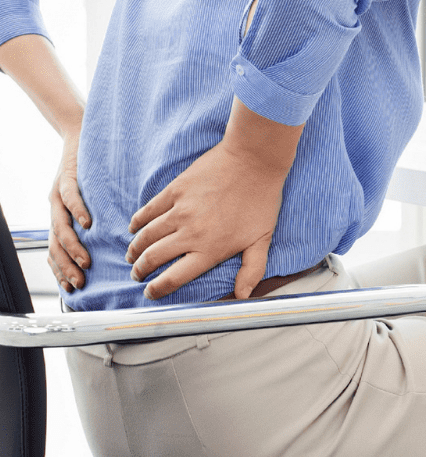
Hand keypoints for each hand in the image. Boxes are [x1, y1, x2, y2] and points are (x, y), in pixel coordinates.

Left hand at [48, 133, 90, 291]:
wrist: (79, 136)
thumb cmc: (91, 171)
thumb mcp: (92, 203)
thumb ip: (97, 223)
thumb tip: (114, 244)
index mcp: (61, 219)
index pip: (55, 252)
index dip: (61, 272)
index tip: (74, 289)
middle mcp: (56, 211)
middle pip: (55, 247)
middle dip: (66, 268)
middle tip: (80, 282)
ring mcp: (58, 196)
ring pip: (61, 228)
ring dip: (72, 248)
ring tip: (85, 261)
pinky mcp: (67, 179)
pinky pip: (71, 199)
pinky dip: (79, 212)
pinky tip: (89, 223)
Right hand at [126, 140, 289, 299]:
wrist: (254, 161)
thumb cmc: (261, 200)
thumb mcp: (262, 240)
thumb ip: (252, 270)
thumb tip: (244, 296)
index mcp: (210, 250)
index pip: (174, 278)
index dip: (158, 289)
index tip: (150, 292)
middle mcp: (191, 233)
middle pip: (153, 258)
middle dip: (141, 270)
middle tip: (137, 275)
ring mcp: (180, 211)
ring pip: (147, 236)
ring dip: (135, 249)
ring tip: (132, 256)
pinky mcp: (175, 190)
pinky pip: (148, 210)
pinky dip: (137, 221)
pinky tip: (133, 228)